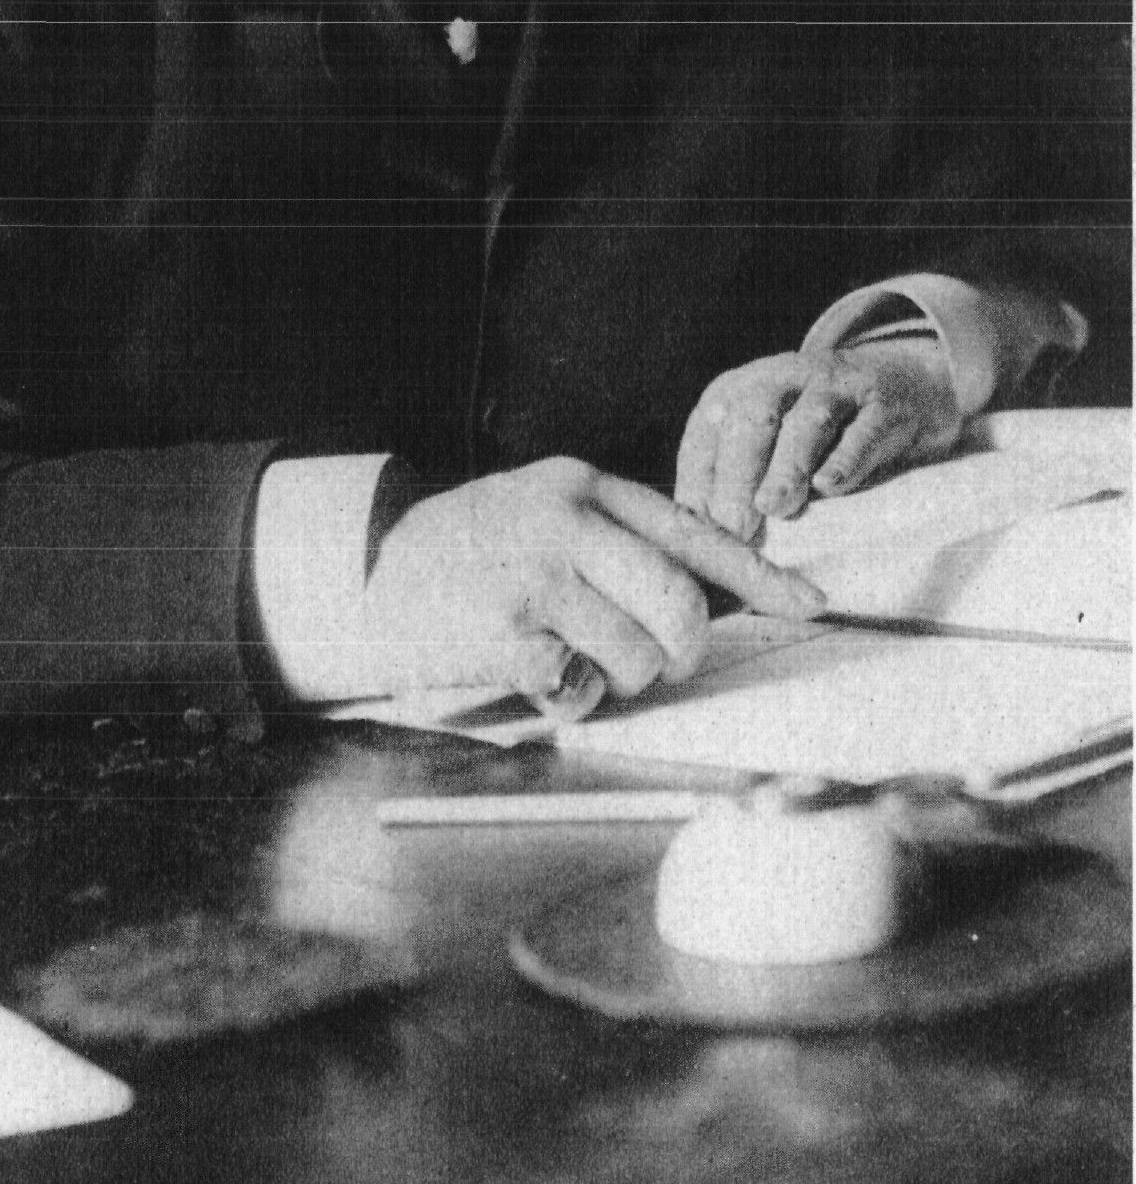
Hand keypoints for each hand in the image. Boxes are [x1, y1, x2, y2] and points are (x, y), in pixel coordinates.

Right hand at [360, 456, 825, 706]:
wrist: (371, 572)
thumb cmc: (474, 552)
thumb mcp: (545, 514)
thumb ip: (618, 540)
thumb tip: (714, 591)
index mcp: (584, 488)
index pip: (694, 531)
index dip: (761, 573)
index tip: (812, 600)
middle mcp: (565, 523)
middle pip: (680, 602)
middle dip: (683, 647)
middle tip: (661, 658)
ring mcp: (536, 578)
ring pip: (639, 655)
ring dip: (619, 677)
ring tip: (575, 656)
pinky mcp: (507, 634)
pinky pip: (582, 688)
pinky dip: (570, 696)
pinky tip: (536, 671)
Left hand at [673, 340, 962, 541]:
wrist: (896, 386)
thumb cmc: (814, 432)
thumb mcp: (766, 442)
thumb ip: (733, 482)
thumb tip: (706, 545)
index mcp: (738, 389)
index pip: (707, 432)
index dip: (700, 482)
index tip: (702, 532)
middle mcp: (780, 378)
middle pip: (750, 420)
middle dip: (737, 476)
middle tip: (736, 530)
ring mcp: (834, 387)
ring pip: (805, 422)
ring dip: (787, 467)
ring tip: (775, 508)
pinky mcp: (881, 403)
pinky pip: (863, 430)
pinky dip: (846, 459)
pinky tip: (830, 487)